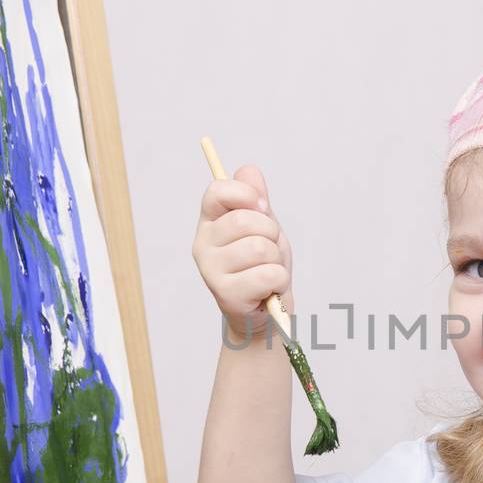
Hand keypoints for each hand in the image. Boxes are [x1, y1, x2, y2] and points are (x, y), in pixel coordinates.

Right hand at [191, 163, 293, 342]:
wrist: (265, 313)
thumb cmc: (262, 267)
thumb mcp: (264, 228)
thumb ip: (256, 200)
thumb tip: (248, 169)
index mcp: (210, 222)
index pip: (217, 191)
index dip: (246, 194)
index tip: (263, 207)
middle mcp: (203, 244)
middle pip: (246, 221)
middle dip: (272, 234)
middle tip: (269, 252)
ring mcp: (211, 270)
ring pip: (260, 248)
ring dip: (277, 261)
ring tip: (268, 272)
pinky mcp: (225, 294)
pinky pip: (268, 274)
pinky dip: (280, 281)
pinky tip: (269, 290)